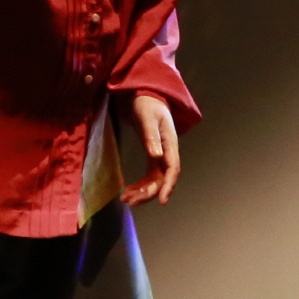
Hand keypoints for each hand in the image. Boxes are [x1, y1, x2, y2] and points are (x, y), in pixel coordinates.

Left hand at [119, 90, 179, 206]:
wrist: (146, 98)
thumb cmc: (147, 105)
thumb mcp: (147, 118)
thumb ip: (151, 136)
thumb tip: (156, 156)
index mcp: (170, 144)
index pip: (173, 169)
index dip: (168, 185)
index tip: (162, 200)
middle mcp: (168, 153)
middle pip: (162, 179)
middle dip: (148, 193)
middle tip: (130, 201)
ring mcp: (161, 156)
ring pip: (155, 181)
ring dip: (142, 193)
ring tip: (125, 199)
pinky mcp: (153, 158)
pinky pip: (148, 177)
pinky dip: (139, 186)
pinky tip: (127, 191)